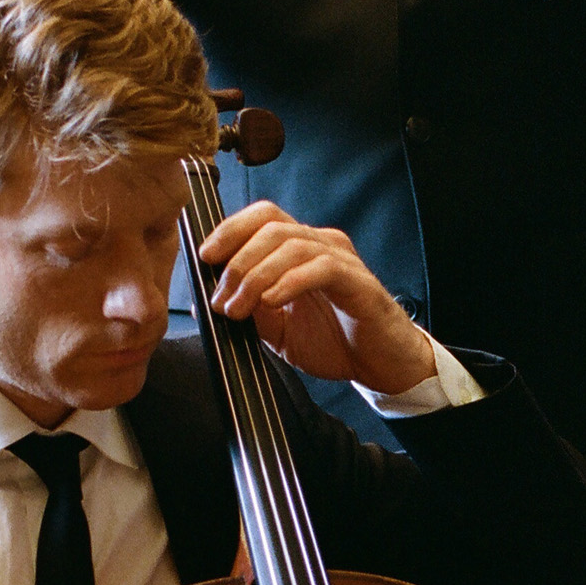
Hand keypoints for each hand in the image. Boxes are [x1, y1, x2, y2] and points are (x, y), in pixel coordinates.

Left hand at [192, 201, 439, 392]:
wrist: (380, 367)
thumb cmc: (336, 343)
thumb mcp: (278, 329)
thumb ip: (252, 309)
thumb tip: (216, 297)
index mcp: (301, 250)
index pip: (263, 217)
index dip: (230, 230)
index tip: (206, 257)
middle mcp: (322, 245)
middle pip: (271, 225)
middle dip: (237, 261)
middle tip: (222, 299)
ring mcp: (342, 260)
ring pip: (291, 244)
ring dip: (256, 276)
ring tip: (240, 308)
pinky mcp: (358, 281)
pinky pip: (320, 268)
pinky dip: (289, 282)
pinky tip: (272, 302)